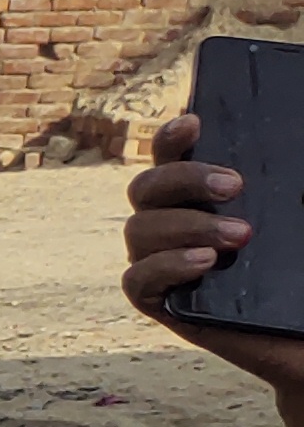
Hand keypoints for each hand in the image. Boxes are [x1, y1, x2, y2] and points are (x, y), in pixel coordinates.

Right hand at [126, 114, 297, 383]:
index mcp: (199, 195)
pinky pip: (138, 279)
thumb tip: (294, 150)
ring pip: (140, 230)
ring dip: (188, 226)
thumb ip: (293, 184)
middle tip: (235, 187)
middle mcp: (171, 223)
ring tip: (240, 237)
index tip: (196, 124)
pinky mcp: (159, 302)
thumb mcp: (302, 213)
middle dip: (185, 180)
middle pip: (146, 187)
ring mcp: (160, 262)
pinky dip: (167, 266)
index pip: (170, 155)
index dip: (173, 137)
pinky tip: (205, 263)